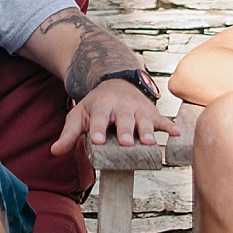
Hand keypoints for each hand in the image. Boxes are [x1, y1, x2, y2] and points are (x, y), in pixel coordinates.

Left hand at [52, 80, 180, 154]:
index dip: (98, 129)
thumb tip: (55, 151)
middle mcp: (121, 106)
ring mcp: (137, 108)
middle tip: (126, 143)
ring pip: (143, 120)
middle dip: (125, 131)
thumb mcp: (79, 115)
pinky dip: (169, 126)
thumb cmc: (96, 105)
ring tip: (150, 143)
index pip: (99, 119)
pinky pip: (161, 119)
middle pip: (123, 119)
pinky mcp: (151, 112)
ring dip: (147, 130)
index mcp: (101, 106)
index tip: (98, 142)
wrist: (116, 81)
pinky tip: (177, 135)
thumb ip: (69, 134)